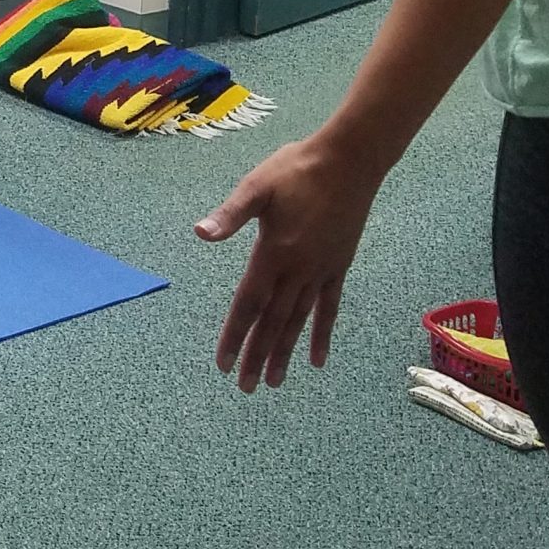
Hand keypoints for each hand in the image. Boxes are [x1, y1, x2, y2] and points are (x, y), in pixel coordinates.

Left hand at [196, 135, 380, 391]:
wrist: (349, 161)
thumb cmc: (297, 169)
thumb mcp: (257, 187)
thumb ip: (231, 215)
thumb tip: (200, 233)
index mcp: (272, 254)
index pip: (248, 305)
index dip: (235, 336)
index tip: (224, 364)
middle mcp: (297, 270)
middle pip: (272, 323)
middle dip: (257, 356)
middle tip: (245, 388)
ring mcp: (320, 271)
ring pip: (298, 321)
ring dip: (285, 352)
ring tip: (275, 382)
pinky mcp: (338, 267)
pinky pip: (329, 308)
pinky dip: (321, 334)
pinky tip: (317, 359)